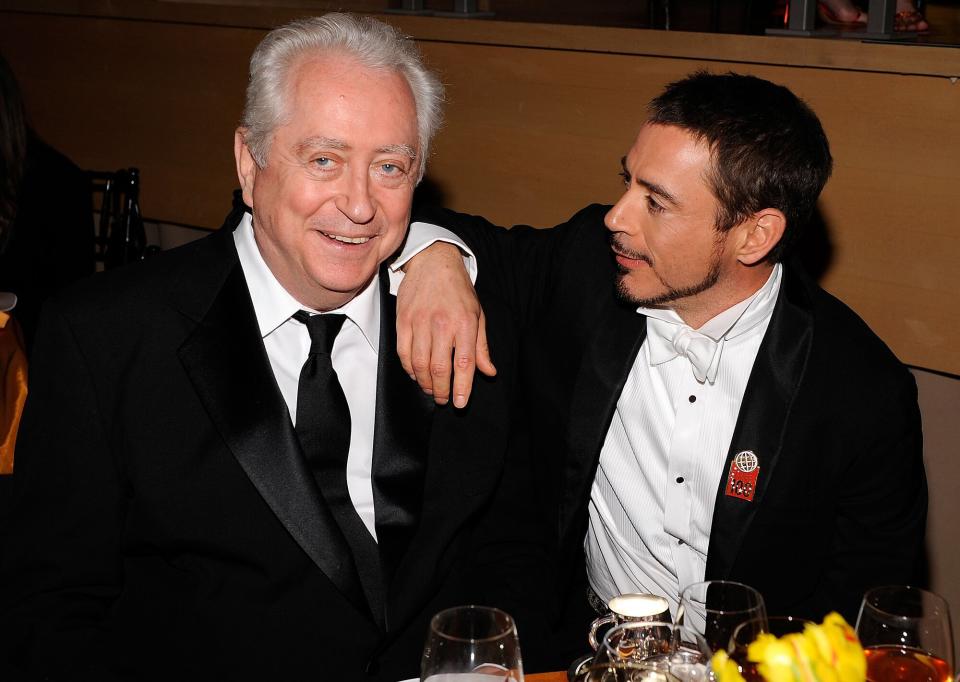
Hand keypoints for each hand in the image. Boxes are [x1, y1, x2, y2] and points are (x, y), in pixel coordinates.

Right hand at [397, 242, 495, 406]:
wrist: (434, 262)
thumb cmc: (458, 290)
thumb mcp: (478, 315)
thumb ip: (481, 347)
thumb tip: (488, 372)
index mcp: (465, 324)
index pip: (464, 363)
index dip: (462, 387)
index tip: (460, 403)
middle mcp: (442, 324)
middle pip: (439, 368)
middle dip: (441, 390)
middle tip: (443, 399)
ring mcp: (420, 322)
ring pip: (419, 364)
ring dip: (425, 382)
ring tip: (430, 389)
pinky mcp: (403, 321)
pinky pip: (403, 353)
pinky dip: (409, 369)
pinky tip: (416, 374)